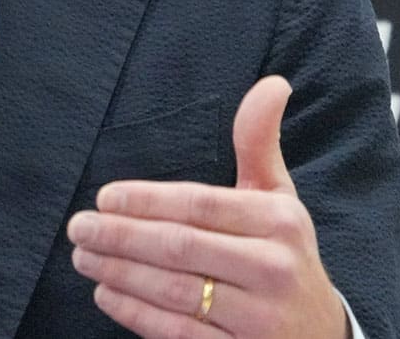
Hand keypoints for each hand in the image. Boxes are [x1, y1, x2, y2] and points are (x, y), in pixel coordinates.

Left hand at [66, 76, 348, 337]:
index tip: (105, 197)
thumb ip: (259, 143)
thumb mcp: (281, 199)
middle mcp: (273, 269)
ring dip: (119, 273)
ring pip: (174, 293)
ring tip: (83, 257)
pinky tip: (106, 295)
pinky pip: (177, 334)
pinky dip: (135, 314)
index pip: (201, 205)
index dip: (147, 200)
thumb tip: (270, 84)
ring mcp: (258, 319)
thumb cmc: (285, 256)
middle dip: (121, 236)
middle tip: (79, 227)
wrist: (320, 335)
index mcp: (280, 221)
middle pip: (181, 248)